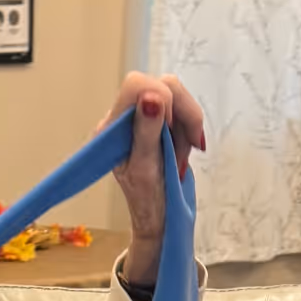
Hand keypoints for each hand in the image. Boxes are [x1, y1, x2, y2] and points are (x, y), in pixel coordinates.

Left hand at [99, 70, 203, 290]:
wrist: (157, 216)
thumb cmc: (147, 200)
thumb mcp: (146, 169)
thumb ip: (146, 132)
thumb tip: (151, 97)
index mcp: (111, 127)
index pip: (136, 86)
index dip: (161, 100)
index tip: (169, 130)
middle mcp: (123, 116)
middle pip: (162, 85)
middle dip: (182, 115)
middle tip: (188, 147)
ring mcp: (141, 116)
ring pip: (177, 96)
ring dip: (187, 125)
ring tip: (181, 157)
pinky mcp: (158, 120)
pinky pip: (182, 110)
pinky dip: (188, 129)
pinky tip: (183, 152)